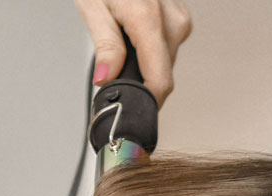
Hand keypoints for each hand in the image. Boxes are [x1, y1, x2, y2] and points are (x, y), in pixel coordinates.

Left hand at [75, 0, 192, 109]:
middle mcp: (172, 21)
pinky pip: (168, 46)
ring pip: (165, 62)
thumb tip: (107, 79)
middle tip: (115, 69)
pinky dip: (150, 48)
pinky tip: (135, 32)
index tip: (132, 108)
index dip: (146, 102)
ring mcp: (179, 19)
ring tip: (123, 40)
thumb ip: (104, 45)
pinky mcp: (180, 17)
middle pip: (162, 74)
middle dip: (140, 79)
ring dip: (145, 62)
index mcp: (149, 19)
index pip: (160, 82)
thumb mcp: (92, 5)